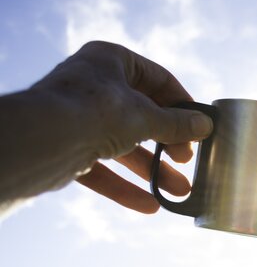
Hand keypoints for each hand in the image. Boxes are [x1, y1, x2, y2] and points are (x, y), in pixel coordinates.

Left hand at [31, 41, 212, 212]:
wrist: (41, 141)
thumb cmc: (96, 112)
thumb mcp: (147, 117)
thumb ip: (177, 124)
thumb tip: (205, 125)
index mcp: (111, 61)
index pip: (158, 79)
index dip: (182, 103)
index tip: (200, 126)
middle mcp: (93, 86)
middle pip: (142, 115)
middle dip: (168, 144)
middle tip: (186, 160)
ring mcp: (79, 119)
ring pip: (124, 146)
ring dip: (152, 170)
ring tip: (179, 191)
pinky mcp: (68, 149)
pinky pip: (103, 169)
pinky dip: (126, 186)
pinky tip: (150, 205)